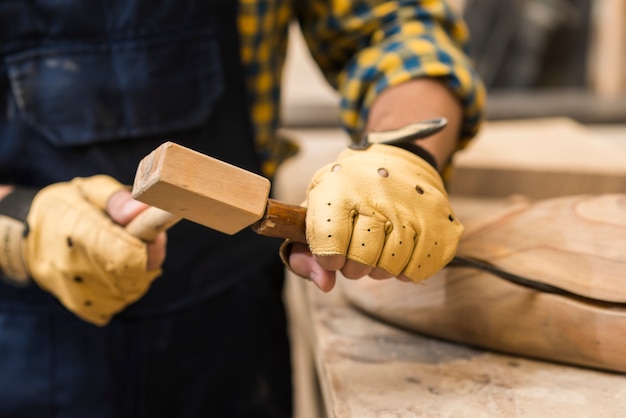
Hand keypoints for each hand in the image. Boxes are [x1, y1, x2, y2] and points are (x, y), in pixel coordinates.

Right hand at [14, 176, 165, 324]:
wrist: (25, 238)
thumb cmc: (65, 208)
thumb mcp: (88, 191)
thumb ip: (116, 199)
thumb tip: (141, 210)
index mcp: (79, 233)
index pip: (128, 253)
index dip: (149, 244)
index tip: (154, 232)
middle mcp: (77, 268)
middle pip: (135, 273)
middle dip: (147, 255)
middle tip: (141, 238)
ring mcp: (79, 290)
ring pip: (132, 288)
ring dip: (139, 270)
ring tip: (125, 251)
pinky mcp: (83, 306)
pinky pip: (121, 300)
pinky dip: (127, 285)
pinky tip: (116, 268)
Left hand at [291, 144, 462, 289]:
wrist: (395, 161)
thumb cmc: (348, 191)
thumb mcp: (316, 209)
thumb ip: (304, 251)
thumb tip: (325, 284)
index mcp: (340, 190)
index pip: (329, 244)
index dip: (327, 258)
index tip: (331, 254)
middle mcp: (378, 197)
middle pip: (360, 260)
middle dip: (353, 267)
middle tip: (355, 253)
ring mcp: (412, 210)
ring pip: (390, 267)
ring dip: (380, 268)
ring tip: (377, 251)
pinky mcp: (439, 222)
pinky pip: (419, 268)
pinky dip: (406, 269)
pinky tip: (400, 253)